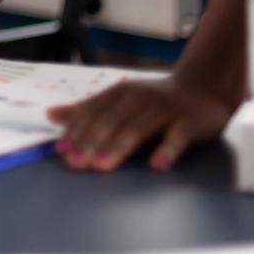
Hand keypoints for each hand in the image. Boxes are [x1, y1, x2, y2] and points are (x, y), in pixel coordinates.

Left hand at [47, 76, 237, 171]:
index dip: (76, 131)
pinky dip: (167, 150)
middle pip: (111, 121)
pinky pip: (178, 137)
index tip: (61, 150)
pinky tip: (157, 164)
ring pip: (138, 128)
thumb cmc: (154, 101)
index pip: (93, 111)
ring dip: (118, 147)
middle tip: (76, 163)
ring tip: (102, 165)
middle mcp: (139, 98)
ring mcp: (165, 109)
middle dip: (91, 142)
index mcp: (120, 93)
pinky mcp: (190, 122)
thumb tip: (51, 114)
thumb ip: (88, 109)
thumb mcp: (119, 101)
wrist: (203, 89)